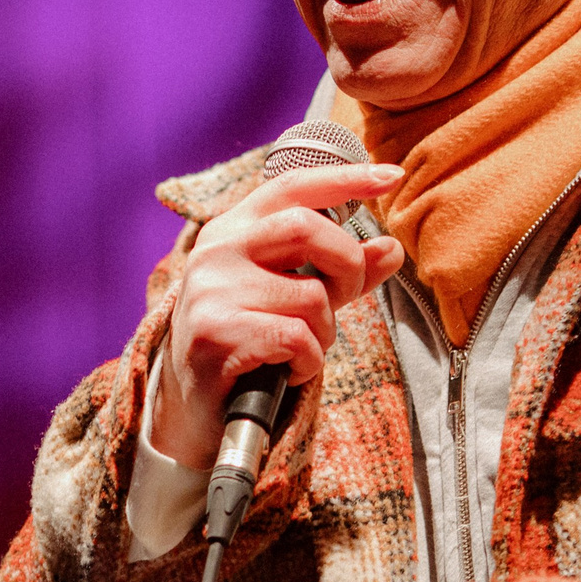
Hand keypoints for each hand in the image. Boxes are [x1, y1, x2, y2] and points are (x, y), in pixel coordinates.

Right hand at [153, 163, 404, 469]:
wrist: (191, 404)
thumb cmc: (245, 340)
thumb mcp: (293, 297)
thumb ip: (338, 271)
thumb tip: (390, 248)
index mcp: (234, 228)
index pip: (292, 186)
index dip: (345, 178)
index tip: (389, 177)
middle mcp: (217, 250)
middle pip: (308, 228)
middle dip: (347, 266)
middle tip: (342, 297)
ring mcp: (212, 290)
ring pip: (311, 296)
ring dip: (323, 333)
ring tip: (297, 348)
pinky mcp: (216, 333)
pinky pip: (298, 338)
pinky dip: (307, 362)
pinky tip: (287, 370)